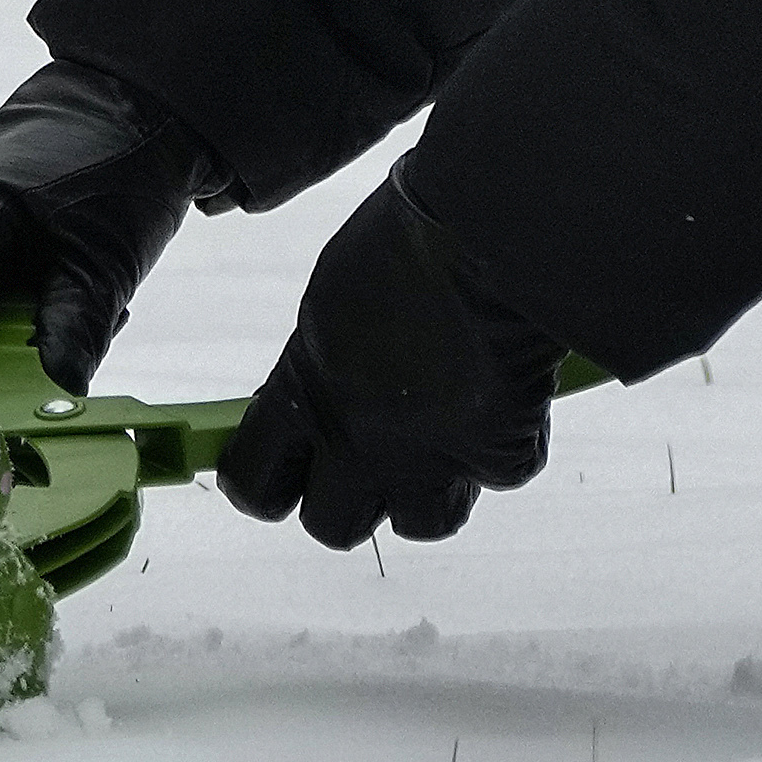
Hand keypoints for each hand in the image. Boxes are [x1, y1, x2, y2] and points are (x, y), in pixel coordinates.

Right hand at [0, 58, 211, 389]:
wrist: (117, 111)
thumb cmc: (113, 169)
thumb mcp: (107, 255)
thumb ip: (77, 325)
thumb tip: (58, 391)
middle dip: (0, 364)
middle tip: (73, 356)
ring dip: (15, 342)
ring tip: (83, 307)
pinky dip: (14, 322)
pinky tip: (65, 295)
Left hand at [222, 176, 557, 547]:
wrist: (488, 234)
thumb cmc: (404, 245)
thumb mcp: (331, 305)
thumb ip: (320, 366)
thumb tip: (321, 392)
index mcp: (304, 395)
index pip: (254, 482)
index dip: (266, 487)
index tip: (280, 478)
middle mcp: (359, 442)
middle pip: (332, 527)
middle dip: (350, 502)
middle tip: (371, 462)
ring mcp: (430, 459)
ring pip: (422, 523)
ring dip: (432, 492)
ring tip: (445, 441)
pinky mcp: (499, 458)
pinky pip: (498, 476)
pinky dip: (505, 445)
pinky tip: (507, 396)